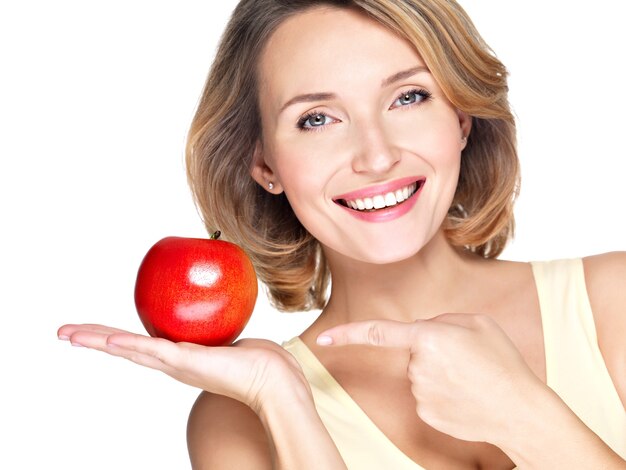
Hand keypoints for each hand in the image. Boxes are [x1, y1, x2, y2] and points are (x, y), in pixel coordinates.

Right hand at [58, 324, 309, 413]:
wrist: (272, 378)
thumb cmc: (258, 359)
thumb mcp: (231, 336)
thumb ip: (220, 324)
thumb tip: (223, 303)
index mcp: (179, 357)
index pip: (140, 344)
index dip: (115, 338)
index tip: (94, 330)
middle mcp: (171, 363)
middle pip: (124, 349)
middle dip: (94, 340)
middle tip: (64, 332)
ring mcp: (175, 365)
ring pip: (128, 350)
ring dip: (98, 341)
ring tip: (70, 334)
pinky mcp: (185, 362)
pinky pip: (151, 350)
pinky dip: (127, 345)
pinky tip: (107, 340)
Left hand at [317, 313, 543, 443]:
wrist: (520, 411)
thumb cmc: (503, 363)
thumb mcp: (478, 323)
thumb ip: (442, 320)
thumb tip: (422, 332)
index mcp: (427, 337)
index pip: (378, 332)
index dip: (347, 334)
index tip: (322, 338)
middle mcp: (416, 366)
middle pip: (413, 352)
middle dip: (432, 350)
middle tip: (467, 359)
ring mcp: (419, 393)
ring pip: (420, 375)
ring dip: (439, 373)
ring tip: (472, 378)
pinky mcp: (425, 414)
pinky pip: (426, 396)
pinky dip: (442, 394)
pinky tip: (465, 396)